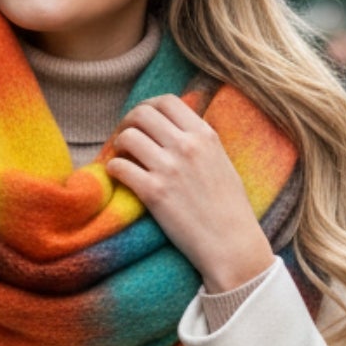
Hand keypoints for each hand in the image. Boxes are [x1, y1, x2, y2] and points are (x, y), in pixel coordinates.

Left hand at [106, 94, 275, 292]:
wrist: (232, 244)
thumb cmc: (230, 208)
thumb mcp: (222, 162)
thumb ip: (200, 142)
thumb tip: (177, 127)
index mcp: (205, 135)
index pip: (167, 101)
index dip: (148, 107)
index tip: (143, 121)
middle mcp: (186, 145)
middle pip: (142, 113)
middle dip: (127, 122)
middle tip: (126, 138)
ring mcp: (169, 168)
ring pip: (127, 137)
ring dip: (118, 145)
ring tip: (122, 158)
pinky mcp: (154, 192)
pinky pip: (119, 167)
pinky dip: (113, 169)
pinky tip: (119, 176)